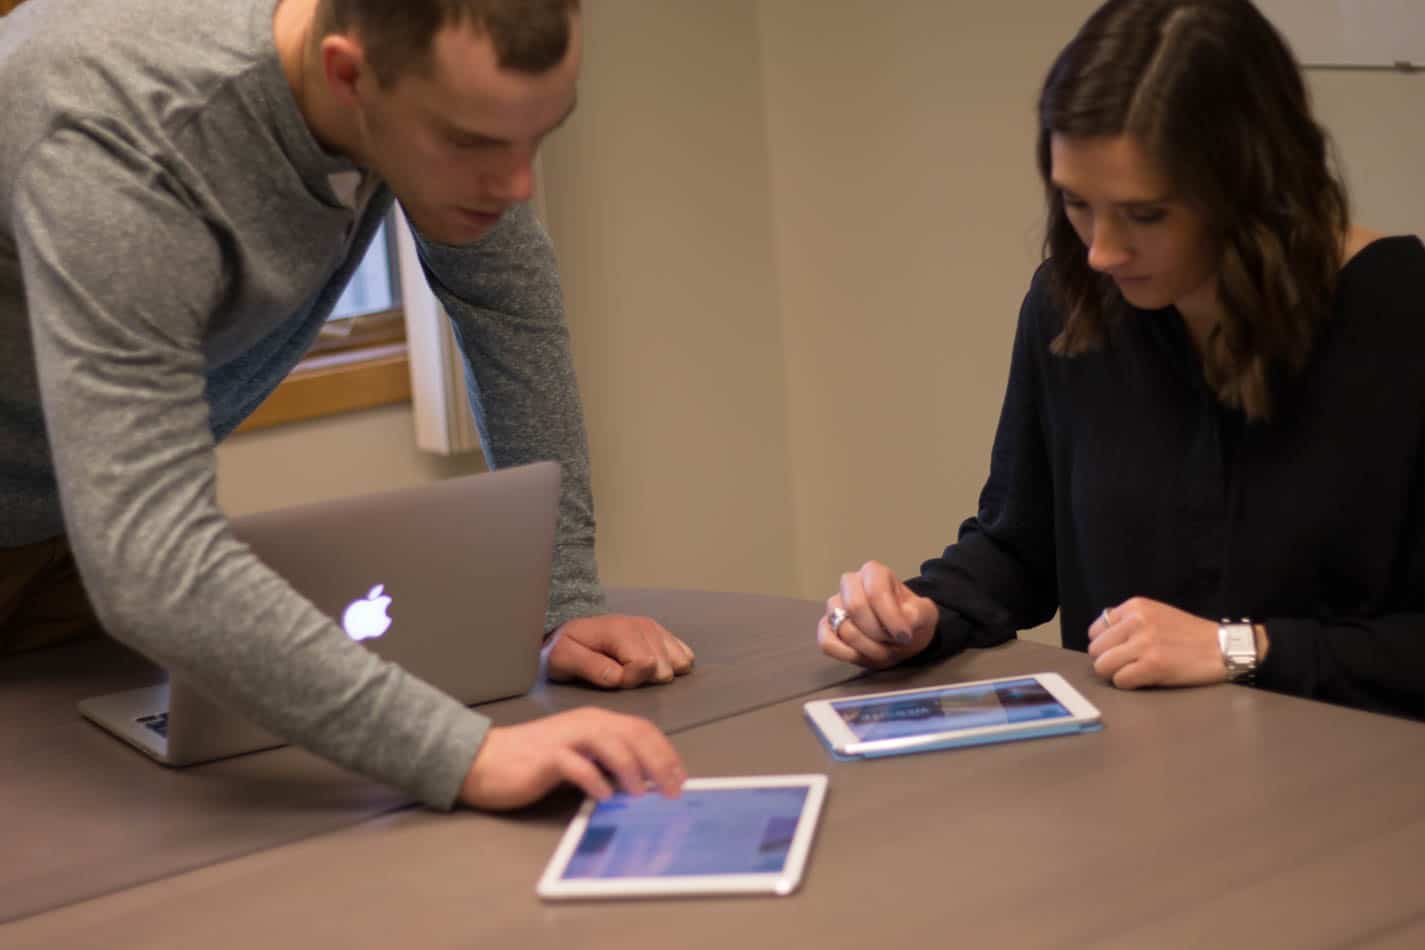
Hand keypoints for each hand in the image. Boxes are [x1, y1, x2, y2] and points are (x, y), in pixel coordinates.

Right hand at [459, 707, 684, 810]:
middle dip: (658, 761)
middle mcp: (585, 723)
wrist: (484, 760)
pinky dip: (595, 780)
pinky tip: (605, 796)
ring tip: (641, 794)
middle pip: (633, 734)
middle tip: (672, 790)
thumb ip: (606, 761)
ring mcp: (565, 738)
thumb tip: (643, 781)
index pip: (641, 729)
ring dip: (631, 768)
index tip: (680, 779)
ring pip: (609, 743)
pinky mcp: (546, 757)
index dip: (665, 752)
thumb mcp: (578, 756)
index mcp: (595, 721)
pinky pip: (576, 765)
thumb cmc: (532, 761)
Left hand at [544, 614, 694, 688]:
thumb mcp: (564, 659)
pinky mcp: (663, 634)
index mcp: (620, 630)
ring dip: (657, 674)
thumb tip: (620, 678)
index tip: (611, 678)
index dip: (628, 681)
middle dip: (643, 680)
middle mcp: (643, 626)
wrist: (571, 633)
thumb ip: (592, 668)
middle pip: (663, 670)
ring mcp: (655, 629)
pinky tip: (650, 667)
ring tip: (632, 670)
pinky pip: (685, 656)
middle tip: (618, 674)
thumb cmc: (567, 649)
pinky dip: (671, 666)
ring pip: (678, 665)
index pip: (645, 667)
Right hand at [817, 561, 938, 669]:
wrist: (902, 634)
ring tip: (883, 650)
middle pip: (855, 607)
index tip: (904, 635)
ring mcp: (835, 605)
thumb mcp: (927, 614)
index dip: (890, 616)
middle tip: (893, 642)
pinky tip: (862, 655)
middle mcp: (850, 583)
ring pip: (842, 627)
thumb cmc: (911, 619)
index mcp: (874, 573)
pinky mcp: (826, 627)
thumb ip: (920, 613)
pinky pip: (826, 642)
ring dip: (867, 647)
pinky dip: (845, 653)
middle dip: (877, 632)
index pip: (875, 591)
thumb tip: (905, 619)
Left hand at [1087, 597, 1225, 687]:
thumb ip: (1129, 622)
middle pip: (1096, 650)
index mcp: (1134, 606)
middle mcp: (1136, 621)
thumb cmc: (1190, 635)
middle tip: (1126, 666)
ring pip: (1102, 666)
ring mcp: (1143, 643)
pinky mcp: (1152, 664)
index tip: (1118, 652)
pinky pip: (1120, 680)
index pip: (1095, 630)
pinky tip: (1145, 679)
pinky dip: (1129, 684)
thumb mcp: (1156, 614)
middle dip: (1107, 661)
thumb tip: (1102, 640)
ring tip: (1134, 673)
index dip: (1105, 645)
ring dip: (1115, 674)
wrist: (1223, 647)